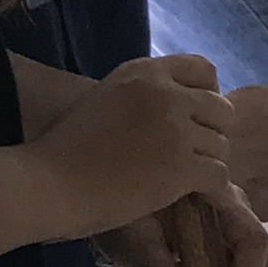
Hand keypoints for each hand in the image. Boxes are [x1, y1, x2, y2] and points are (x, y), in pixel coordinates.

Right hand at [23, 51, 229, 239]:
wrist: (46, 184)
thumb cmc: (64, 150)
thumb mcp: (104, 99)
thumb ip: (140, 95)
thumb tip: (175, 106)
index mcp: (144, 72)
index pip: (204, 68)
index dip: (207, 95)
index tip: (194, 119)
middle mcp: (165, 93)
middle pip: (221, 109)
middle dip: (211, 134)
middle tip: (191, 157)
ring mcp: (176, 128)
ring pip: (221, 145)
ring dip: (206, 165)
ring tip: (182, 181)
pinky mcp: (181, 166)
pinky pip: (219, 175)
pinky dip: (209, 190)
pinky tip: (190, 198)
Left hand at [95, 182, 267, 266]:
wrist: (105, 192)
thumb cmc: (120, 213)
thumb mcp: (134, 241)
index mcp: (215, 196)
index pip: (251, 238)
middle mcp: (230, 203)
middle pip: (259, 247)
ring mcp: (226, 215)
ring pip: (253, 253)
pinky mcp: (218, 229)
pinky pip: (237, 256)